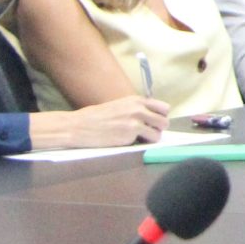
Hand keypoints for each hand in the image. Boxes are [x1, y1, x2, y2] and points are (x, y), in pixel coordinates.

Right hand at [50, 95, 168, 147]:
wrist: (79, 126)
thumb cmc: (96, 118)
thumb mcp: (119, 106)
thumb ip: (135, 110)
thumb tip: (150, 118)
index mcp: (136, 100)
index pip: (163, 107)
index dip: (160, 117)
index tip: (153, 123)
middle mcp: (138, 108)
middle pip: (165, 121)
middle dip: (158, 129)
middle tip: (147, 133)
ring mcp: (135, 120)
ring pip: (159, 133)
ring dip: (152, 138)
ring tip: (139, 138)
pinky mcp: (130, 133)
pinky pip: (147, 141)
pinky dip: (141, 143)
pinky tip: (129, 141)